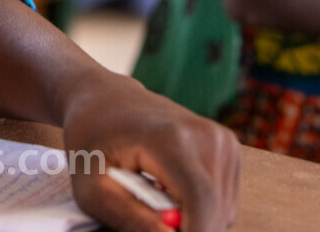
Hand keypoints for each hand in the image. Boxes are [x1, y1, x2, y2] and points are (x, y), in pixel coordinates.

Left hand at [61, 73, 239, 231]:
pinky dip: (200, 208)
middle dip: (186, 230)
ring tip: (155, 200)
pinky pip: (224, 201)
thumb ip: (130, 220)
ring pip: (224, 211)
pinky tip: (170, 192)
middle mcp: (205, 135)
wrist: (104, 100)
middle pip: (217, 212)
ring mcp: (221, 139)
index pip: (202, 202)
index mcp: (170, 139)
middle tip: (149, 220)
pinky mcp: (228, 146)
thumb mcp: (92, 189)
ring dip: (193, 220)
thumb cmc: (92, 145)